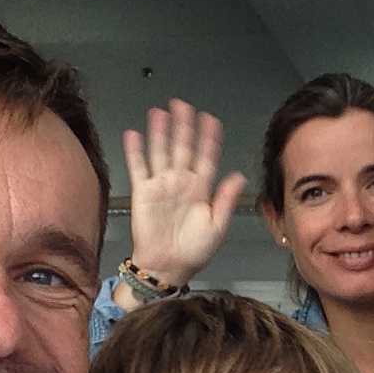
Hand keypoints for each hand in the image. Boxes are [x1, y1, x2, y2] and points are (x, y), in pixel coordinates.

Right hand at [118, 99, 245, 300]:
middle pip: (183, 147)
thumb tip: (239, 175)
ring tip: (160, 112)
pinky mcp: (143, 192)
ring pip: (161, 151)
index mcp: (202, 189)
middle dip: (184, 126)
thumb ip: (225, 199)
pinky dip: (135, 151)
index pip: (206, 156)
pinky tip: (134, 134)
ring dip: (160, 132)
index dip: (209, 138)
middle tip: (183, 105)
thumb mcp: (217, 226)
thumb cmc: (193, 252)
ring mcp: (161, 185)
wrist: (167, 267)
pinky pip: (138, 167)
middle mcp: (181, 182)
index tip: (211, 119)